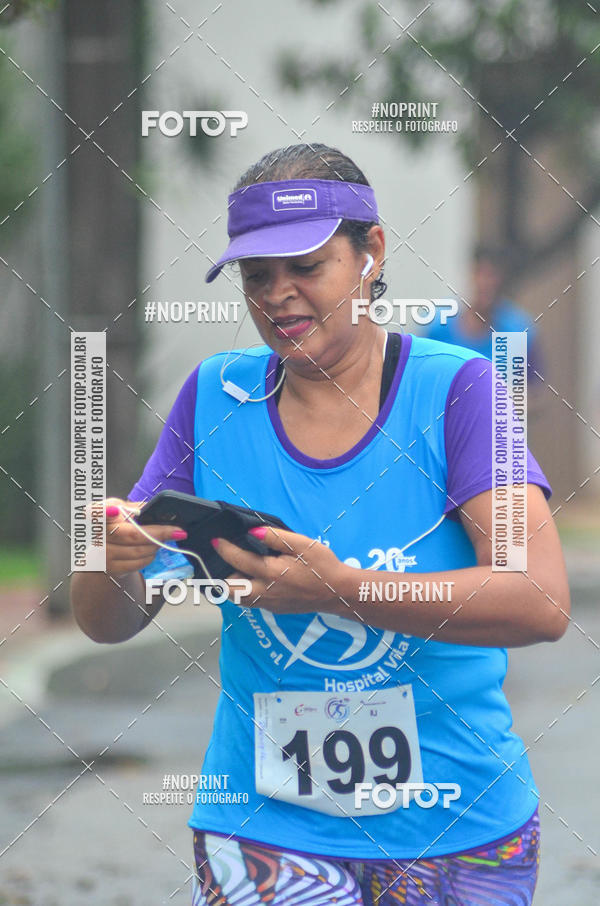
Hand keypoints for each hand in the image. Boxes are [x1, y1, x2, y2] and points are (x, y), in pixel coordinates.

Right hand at [104, 497, 186, 577]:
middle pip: (133, 534)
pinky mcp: (111, 569)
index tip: (113, 511)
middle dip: (158, 533)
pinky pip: (137, 563)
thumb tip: (156, 509)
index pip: (97, 512)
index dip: (104, 511)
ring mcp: (103, 554)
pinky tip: (151, 550)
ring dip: (155, 545)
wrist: (102, 551)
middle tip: (176, 531)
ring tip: (161, 539)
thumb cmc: (115, 525)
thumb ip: (134, 507)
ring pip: (138, 551)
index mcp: (99, 515)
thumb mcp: (121, 510)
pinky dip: (149, 556)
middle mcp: (99, 535)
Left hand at [212, 526, 345, 613]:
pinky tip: (248, 580)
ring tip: (231, 569)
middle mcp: (265, 592)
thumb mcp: (302, 544)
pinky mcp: (274, 609)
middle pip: (230, 589)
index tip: (216, 539)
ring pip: (238, 599)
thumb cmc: (322, 565)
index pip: (238, 560)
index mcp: (271, 573)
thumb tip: (252, 532)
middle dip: (220, 575)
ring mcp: (269, 604)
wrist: (338, 592)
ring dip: (230, 585)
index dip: (224, 548)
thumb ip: (275, 537)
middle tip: (221, 560)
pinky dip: (242, 592)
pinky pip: (250, 603)